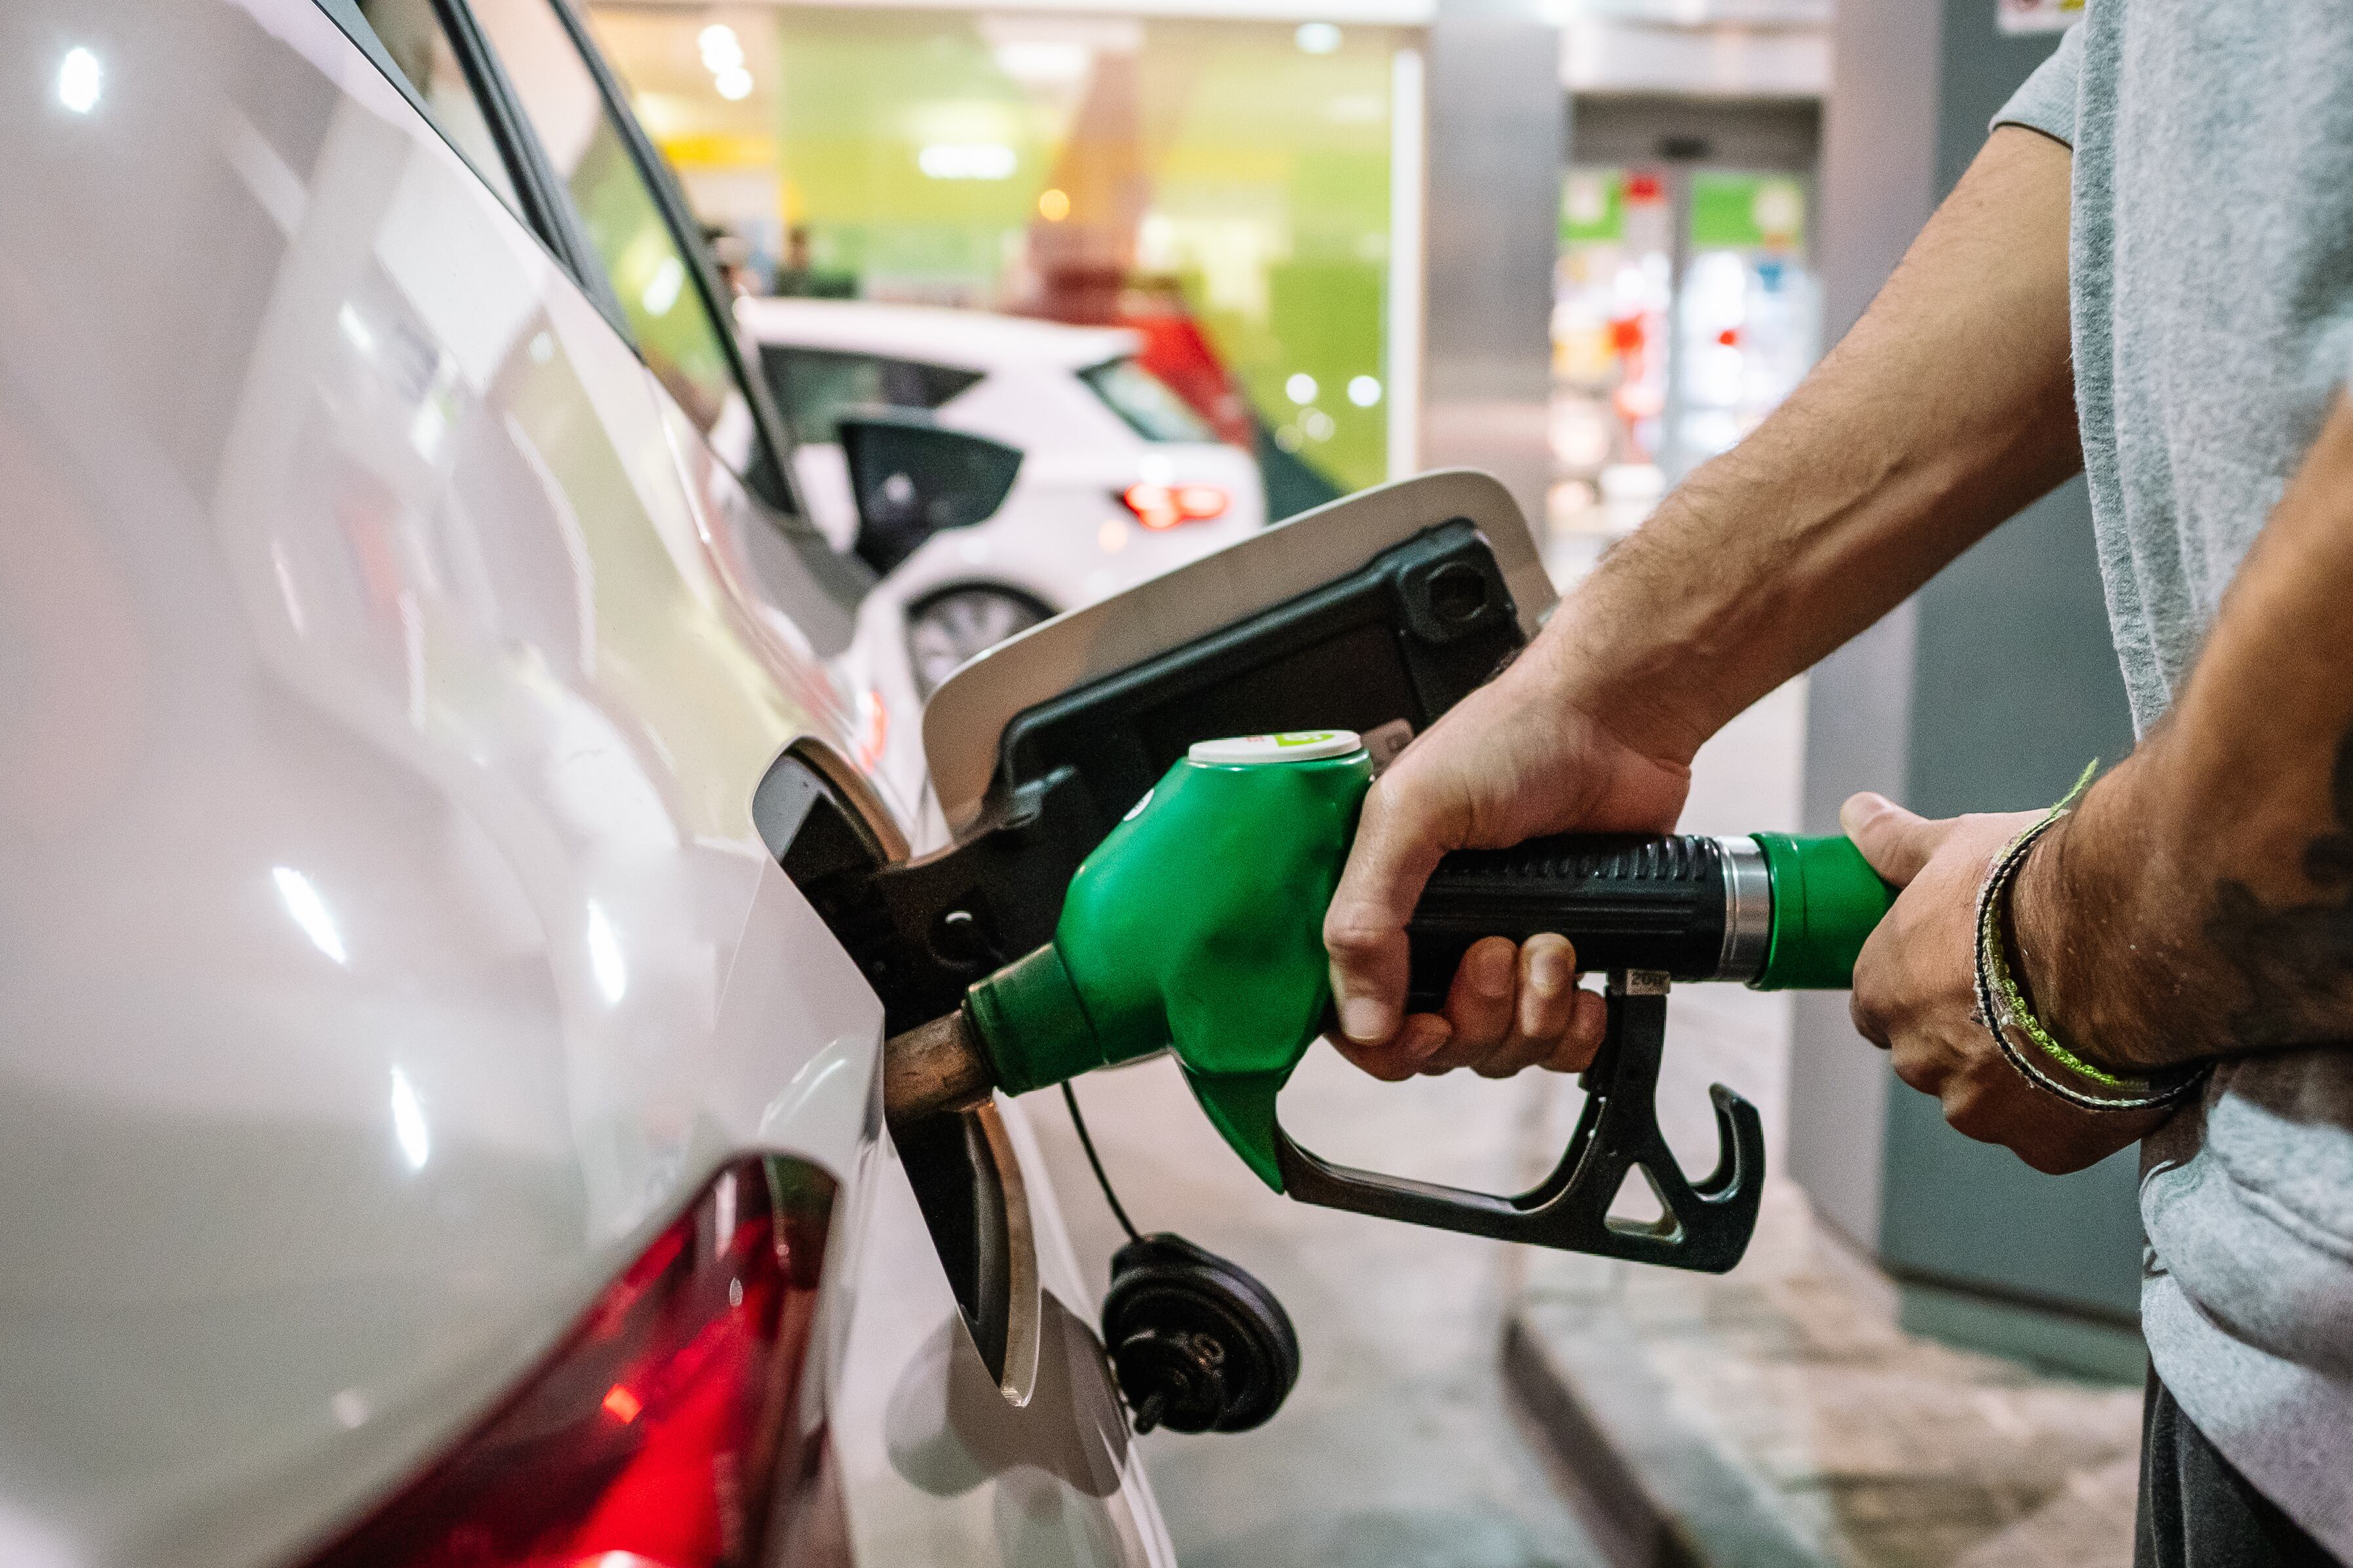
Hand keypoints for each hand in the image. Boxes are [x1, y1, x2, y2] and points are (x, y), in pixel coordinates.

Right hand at [1321, 663, 1693, 1079]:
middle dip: (1477, 1015)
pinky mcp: (1568, 964)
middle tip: (1498, 948)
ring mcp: (1505, 955)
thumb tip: (1361, 1023)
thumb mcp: (1412, 813)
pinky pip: (1564, 1047)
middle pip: (1439, 1047)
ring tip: (1552, 942)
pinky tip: (1588, 986)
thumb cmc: (1510, 741)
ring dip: (1533, 1013)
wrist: (1617, 723)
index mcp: (1380, 903)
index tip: (1428, 1027)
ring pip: (1502, 1050)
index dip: (1389, 1043)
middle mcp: (1436, 939)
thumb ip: (1367, 915)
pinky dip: (1579, 1031)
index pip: (1358, 1018)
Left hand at [1842, 793, 2169, 1173]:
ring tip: (2078, 1025)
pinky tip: (2105, 1066)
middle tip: (2032, 991)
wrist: (2124, 936)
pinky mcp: (2045, 1146)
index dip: (1926, 988)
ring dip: (2024, 1076)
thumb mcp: (1955, 846)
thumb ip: (1897, 844)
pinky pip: (2052, 1135)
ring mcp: (1980, 1111)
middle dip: (1976, 1033)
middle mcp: (1918, 1061)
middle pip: (1936, 1055)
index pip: (1883, 1006)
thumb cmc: (2030, 885)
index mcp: (1884, 994)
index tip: (1968, 970)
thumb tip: (1856, 813)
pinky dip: (2075, 1110)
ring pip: (1993, 1101)